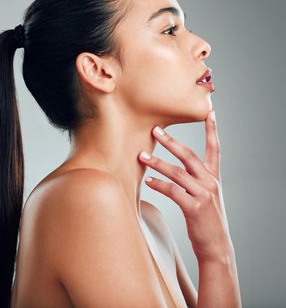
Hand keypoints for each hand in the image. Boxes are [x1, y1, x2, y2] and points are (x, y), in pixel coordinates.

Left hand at [138, 111, 232, 261]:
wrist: (216, 245)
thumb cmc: (206, 218)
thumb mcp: (206, 195)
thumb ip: (195, 179)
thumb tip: (175, 169)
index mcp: (214, 177)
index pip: (215, 148)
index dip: (212, 130)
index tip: (210, 112)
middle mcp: (210, 182)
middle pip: (189, 155)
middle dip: (171, 141)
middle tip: (155, 129)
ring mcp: (203, 194)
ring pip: (177, 172)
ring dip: (157, 163)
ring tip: (141, 155)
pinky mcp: (194, 208)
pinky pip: (173, 191)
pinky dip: (159, 185)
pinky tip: (148, 181)